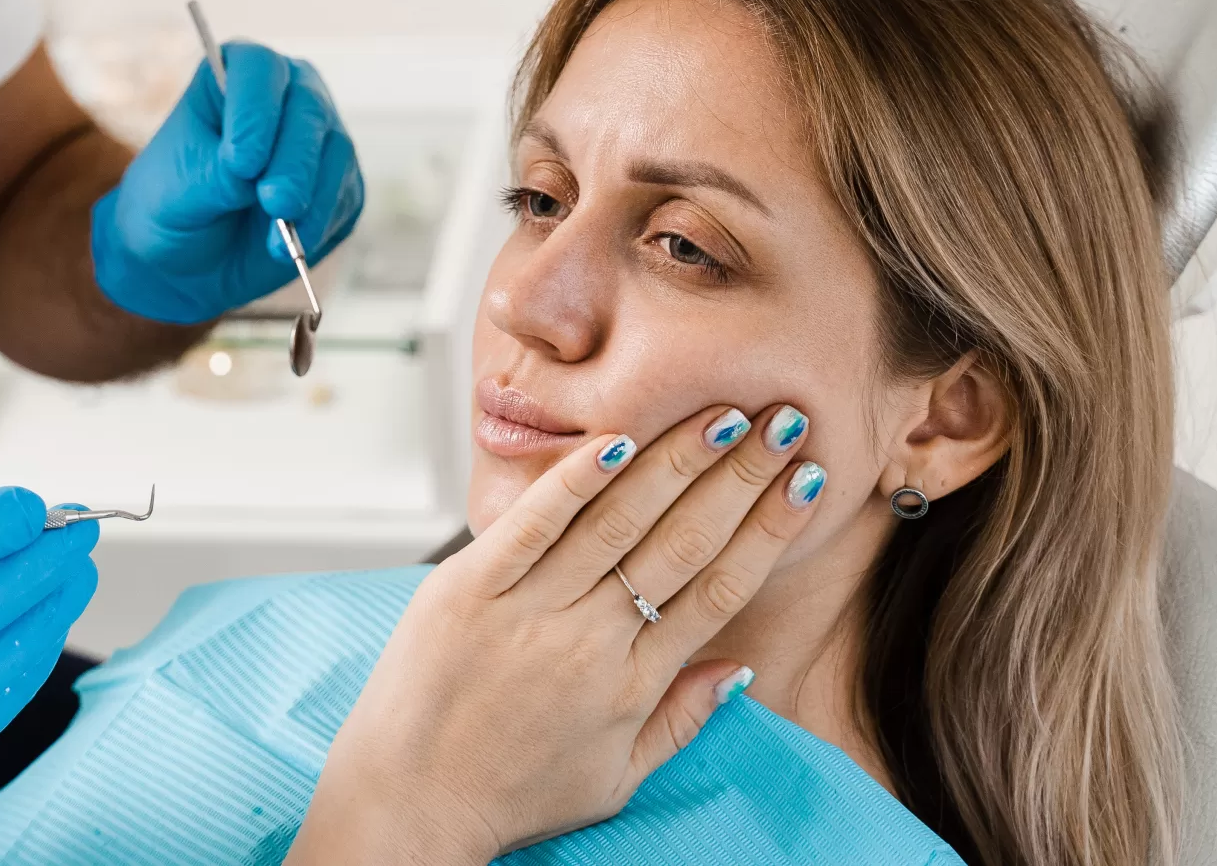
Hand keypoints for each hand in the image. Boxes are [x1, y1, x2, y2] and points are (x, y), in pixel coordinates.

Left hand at [89, 42, 364, 324]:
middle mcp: (286, 92)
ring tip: (278, 237)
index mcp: (235, 74)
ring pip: (335, 149)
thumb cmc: (174, 202)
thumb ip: (217, 176)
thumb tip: (258, 178)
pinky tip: (290, 248)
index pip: (259, 69)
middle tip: (274, 202)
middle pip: (307, 106)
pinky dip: (320, 222)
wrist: (190, 255)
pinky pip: (344, 193)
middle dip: (292, 160)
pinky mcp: (339, 181)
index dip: (255, 111)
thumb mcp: (179, 189)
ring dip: (310, 195)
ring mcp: (318, 136)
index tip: (241, 162)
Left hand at [293, 404, 825, 863]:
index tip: (805, 481)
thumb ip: (679, 720)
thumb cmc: (512, 791)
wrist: (410, 802)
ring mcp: (528, 609)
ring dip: (675, 461)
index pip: (719, 590)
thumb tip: (737, 667)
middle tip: (782, 421)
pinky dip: (574, 479)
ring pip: (617, 521)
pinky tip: (616, 438)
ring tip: (722, 414)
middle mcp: (590, 641)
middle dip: (739, 478)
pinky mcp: (468, 587)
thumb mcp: (615, 777)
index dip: (768, 531)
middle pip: (682, 543)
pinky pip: (531, 523)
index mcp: (634, 685)